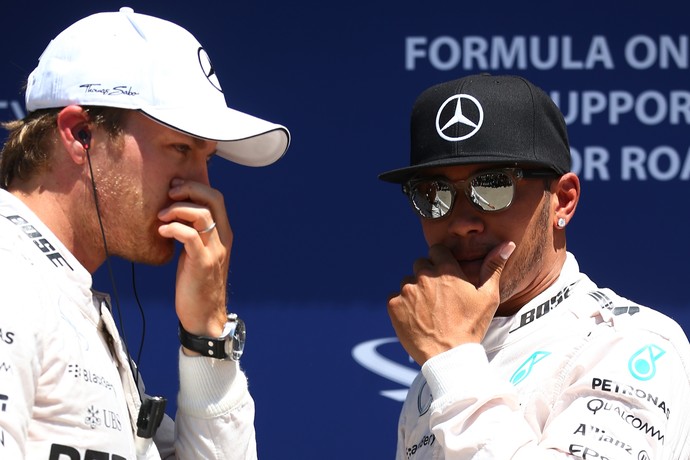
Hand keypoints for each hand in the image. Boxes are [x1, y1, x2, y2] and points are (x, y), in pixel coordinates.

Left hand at [157, 178, 231, 338]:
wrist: (204, 315)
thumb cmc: (196, 284)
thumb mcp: (197, 253)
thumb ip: (193, 234)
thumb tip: (175, 214)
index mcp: (223, 234)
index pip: (216, 198)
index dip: (196, 186)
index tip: (174, 188)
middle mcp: (223, 239)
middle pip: (213, 199)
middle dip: (189, 189)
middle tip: (169, 194)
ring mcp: (215, 251)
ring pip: (202, 215)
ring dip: (177, 209)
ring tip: (160, 217)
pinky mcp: (203, 263)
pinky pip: (189, 237)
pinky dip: (173, 229)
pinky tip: (161, 232)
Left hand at [387, 242, 514, 364]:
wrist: (449, 357)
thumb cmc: (471, 327)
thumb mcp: (488, 297)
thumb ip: (493, 266)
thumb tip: (507, 244)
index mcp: (446, 270)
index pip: (437, 250)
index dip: (442, 262)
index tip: (446, 277)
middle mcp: (424, 276)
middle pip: (421, 264)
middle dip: (428, 276)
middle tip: (438, 298)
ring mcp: (407, 290)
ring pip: (407, 281)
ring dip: (415, 291)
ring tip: (428, 311)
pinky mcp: (394, 305)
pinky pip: (395, 297)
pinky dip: (403, 306)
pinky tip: (416, 318)